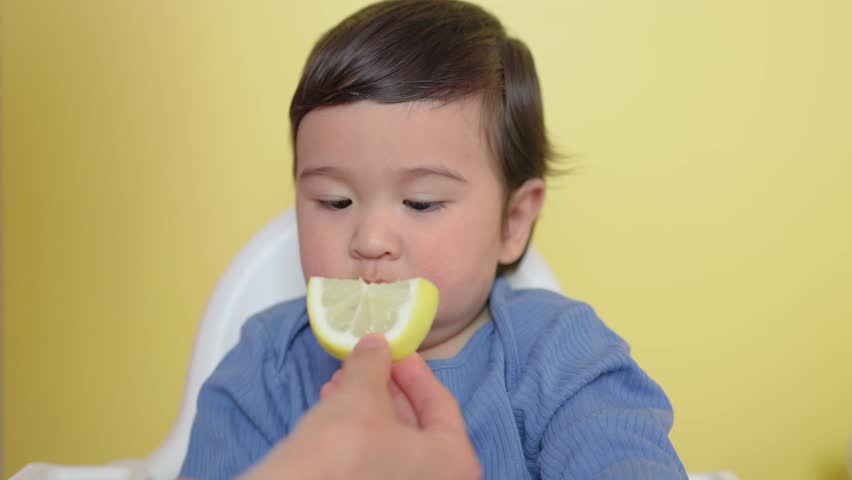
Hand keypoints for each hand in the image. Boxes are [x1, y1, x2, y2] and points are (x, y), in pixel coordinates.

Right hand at [240, 334, 480, 479]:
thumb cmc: (342, 449)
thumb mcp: (361, 394)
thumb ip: (375, 363)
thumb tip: (376, 343)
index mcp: (455, 462)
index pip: (440, 403)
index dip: (413, 371)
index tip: (394, 351)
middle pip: (417, 424)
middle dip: (385, 389)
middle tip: (367, 364)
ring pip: (394, 443)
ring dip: (368, 408)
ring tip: (340, 383)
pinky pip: (378, 461)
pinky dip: (361, 434)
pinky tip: (334, 409)